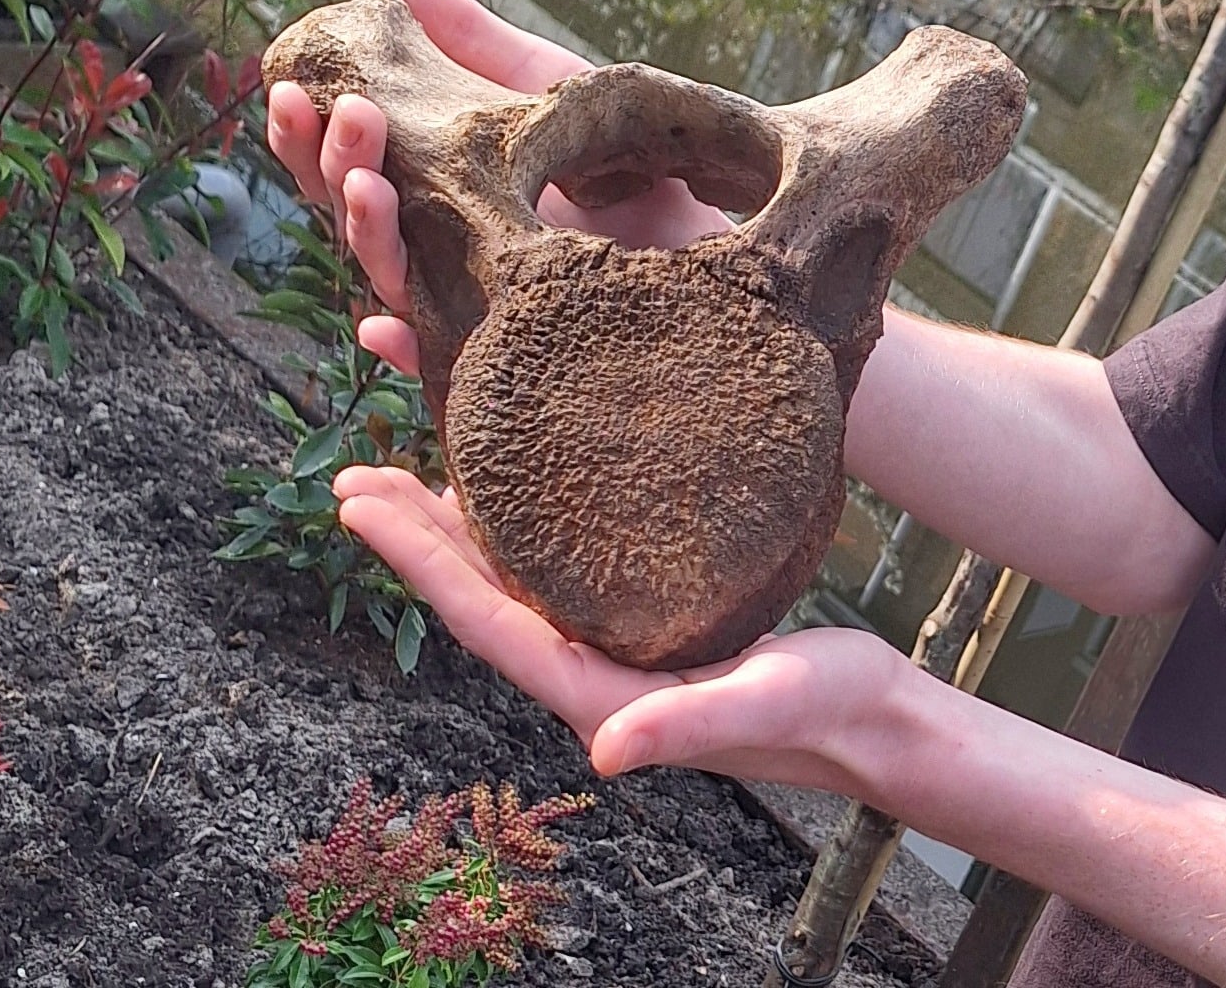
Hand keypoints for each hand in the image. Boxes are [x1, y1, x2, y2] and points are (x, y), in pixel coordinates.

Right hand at [266, 0, 731, 375]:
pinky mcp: (523, 347)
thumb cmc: (622, 156)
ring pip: (396, 280)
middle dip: (332, 168)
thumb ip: (461, 35)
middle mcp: (442, 248)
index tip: (288, 81)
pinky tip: (379, 327)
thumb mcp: (539, 82)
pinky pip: (451, 361)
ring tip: (367, 182)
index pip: (348, 166)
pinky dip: (409, 346)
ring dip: (369, 233)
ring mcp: (476, 300)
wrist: (716, 217)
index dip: (307, 132)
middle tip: (332, 112)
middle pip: (360, 219)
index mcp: (434, 187)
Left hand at [333, 465, 914, 788]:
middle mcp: (592, 669)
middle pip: (480, 597)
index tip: (362, 507)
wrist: (874, 720)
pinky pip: (557, 571)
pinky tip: (511, 494)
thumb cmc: (826, 710)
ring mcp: (615, 646)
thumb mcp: (763, 706)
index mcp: (601, 692)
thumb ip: (684, 728)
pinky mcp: (645, 623)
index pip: (487, 621)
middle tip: (352, 475)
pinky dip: (518, 530)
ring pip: (511, 583)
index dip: (419, 563)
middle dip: (412, 538)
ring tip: (403, 474)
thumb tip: (605, 751)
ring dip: (453, 533)